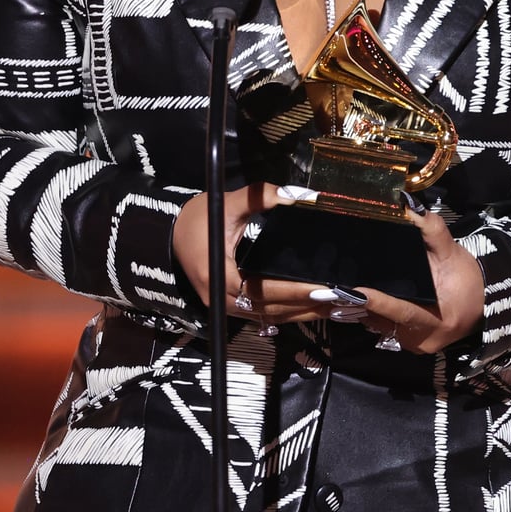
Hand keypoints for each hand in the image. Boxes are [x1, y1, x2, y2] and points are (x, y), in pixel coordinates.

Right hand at [172, 184, 330, 326]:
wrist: (171, 233)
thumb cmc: (199, 218)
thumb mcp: (228, 202)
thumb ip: (261, 196)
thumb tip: (298, 195)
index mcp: (219, 275)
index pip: (261, 289)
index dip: (292, 292)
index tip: (322, 288)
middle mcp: (221, 298)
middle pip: (268, 309)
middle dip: (304, 306)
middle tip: (339, 299)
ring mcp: (224, 307)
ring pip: (268, 316)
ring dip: (300, 314)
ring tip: (334, 307)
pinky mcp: (230, 307)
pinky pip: (262, 314)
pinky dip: (288, 313)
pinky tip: (311, 308)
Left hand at [355, 204, 483, 354]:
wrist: (483, 302)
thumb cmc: (466, 278)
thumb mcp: (452, 253)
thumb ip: (433, 231)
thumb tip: (410, 207)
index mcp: (438, 320)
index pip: (404, 311)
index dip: (380, 302)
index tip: (357, 291)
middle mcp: (424, 339)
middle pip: (386, 321)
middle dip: (362, 304)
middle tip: (338, 286)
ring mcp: (415, 345)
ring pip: (381, 326)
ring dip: (364, 309)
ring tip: (342, 290)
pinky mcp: (410, 343)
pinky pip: (385, 328)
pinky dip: (374, 313)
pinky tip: (361, 297)